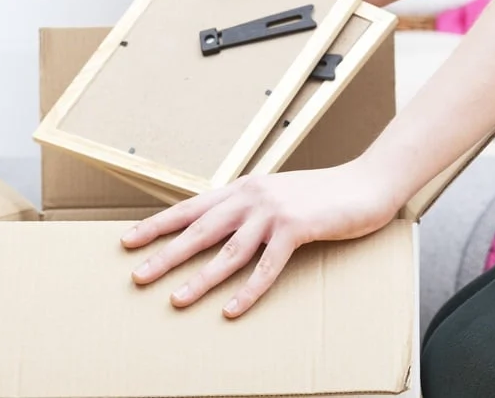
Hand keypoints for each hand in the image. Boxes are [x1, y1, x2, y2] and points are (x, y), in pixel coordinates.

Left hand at [119, 164, 400, 317]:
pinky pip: (266, 266)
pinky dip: (248, 291)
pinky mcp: (296, 228)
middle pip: (199, 230)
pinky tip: (232, 310)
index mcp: (242, 188)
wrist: (365, 183)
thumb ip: (248, 206)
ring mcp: (273, 212)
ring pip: (227, 252)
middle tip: (138, 274)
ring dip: (200, 278)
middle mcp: (251, 196)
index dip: (158, 225)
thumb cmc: (321, 193)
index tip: (130, 241)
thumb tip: (219, 225)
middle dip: (166, 254)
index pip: (191, 208)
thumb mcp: (276, 193)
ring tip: (176, 299)